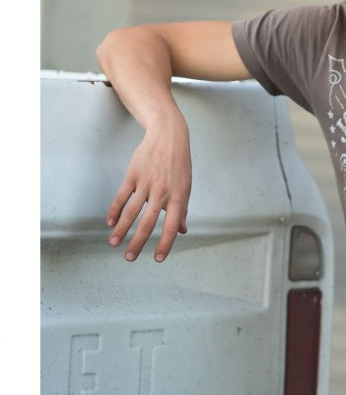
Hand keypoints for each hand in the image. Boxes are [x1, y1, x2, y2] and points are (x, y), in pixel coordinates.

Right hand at [106, 112, 191, 262]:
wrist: (168, 135)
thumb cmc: (179, 163)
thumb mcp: (186, 186)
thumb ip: (182, 209)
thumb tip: (182, 230)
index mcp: (177, 197)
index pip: (171, 226)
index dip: (165, 244)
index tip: (158, 259)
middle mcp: (161, 192)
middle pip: (147, 223)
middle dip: (137, 243)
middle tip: (129, 258)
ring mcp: (146, 183)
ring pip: (131, 212)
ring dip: (121, 230)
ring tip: (114, 243)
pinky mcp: (133, 175)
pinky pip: (122, 196)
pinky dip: (114, 211)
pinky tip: (110, 222)